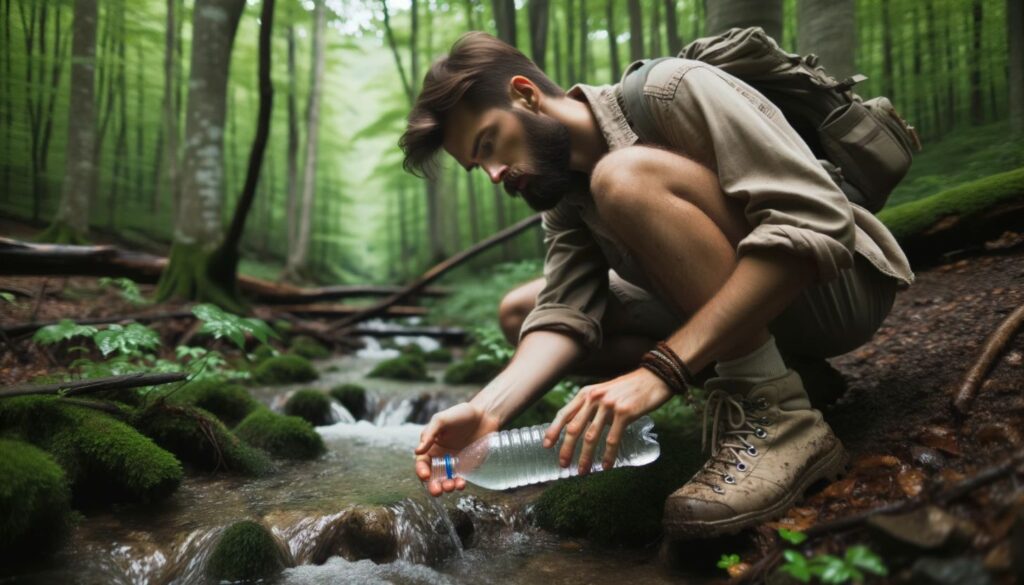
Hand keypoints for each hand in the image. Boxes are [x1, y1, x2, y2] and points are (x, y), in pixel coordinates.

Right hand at [414, 402, 500, 495]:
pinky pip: (460, 479)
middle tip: (437, 490)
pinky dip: (459, 484)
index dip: (421, 471)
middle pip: (432, 477)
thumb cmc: (460, 414)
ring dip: (446, 487)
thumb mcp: (441, 420)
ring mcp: (453, 464)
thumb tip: (417, 451)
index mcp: (431, 447)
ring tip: (451, 486)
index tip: (425, 475)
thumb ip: (429, 435)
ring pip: (445, 481)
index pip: (422, 463)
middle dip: (433, 486)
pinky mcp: (466, 467)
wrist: (484, 415)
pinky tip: (461, 483)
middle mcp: (440, 457)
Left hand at [544, 368, 671, 473]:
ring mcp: (609, 405)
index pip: (564, 414)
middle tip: (563, 464)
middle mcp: (594, 398)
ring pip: (591, 436)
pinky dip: (607, 455)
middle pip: (574, 428)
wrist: (654, 378)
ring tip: (583, 471)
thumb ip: (592, 406)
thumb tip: (580, 429)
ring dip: (585, 457)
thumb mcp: (604, 392)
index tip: (547, 446)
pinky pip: (612, 439)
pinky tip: (605, 465)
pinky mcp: (624, 412)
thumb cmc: (629, 389)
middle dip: (567, 449)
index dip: (554, 431)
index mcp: (586, 393)